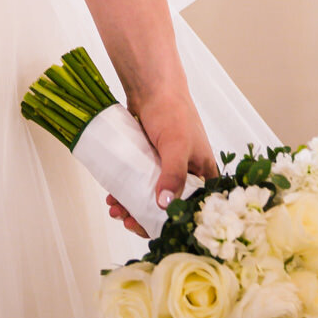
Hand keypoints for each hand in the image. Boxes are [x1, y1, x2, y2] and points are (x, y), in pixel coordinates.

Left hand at [105, 87, 219, 238]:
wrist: (151, 87)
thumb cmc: (173, 112)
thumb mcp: (177, 145)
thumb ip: (173, 174)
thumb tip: (165, 205)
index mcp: (203, 176)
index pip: (192, 210)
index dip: (172, 224)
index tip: (149, 229)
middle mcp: (187, 176)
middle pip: (168, 208)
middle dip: (145, 218)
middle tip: (126, 221)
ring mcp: (166, 170)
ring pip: (150, 199)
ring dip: (132, 207)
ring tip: (115, 209)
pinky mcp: (149, 164)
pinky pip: (138, 186)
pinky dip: (126, 193)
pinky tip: (113, 197)